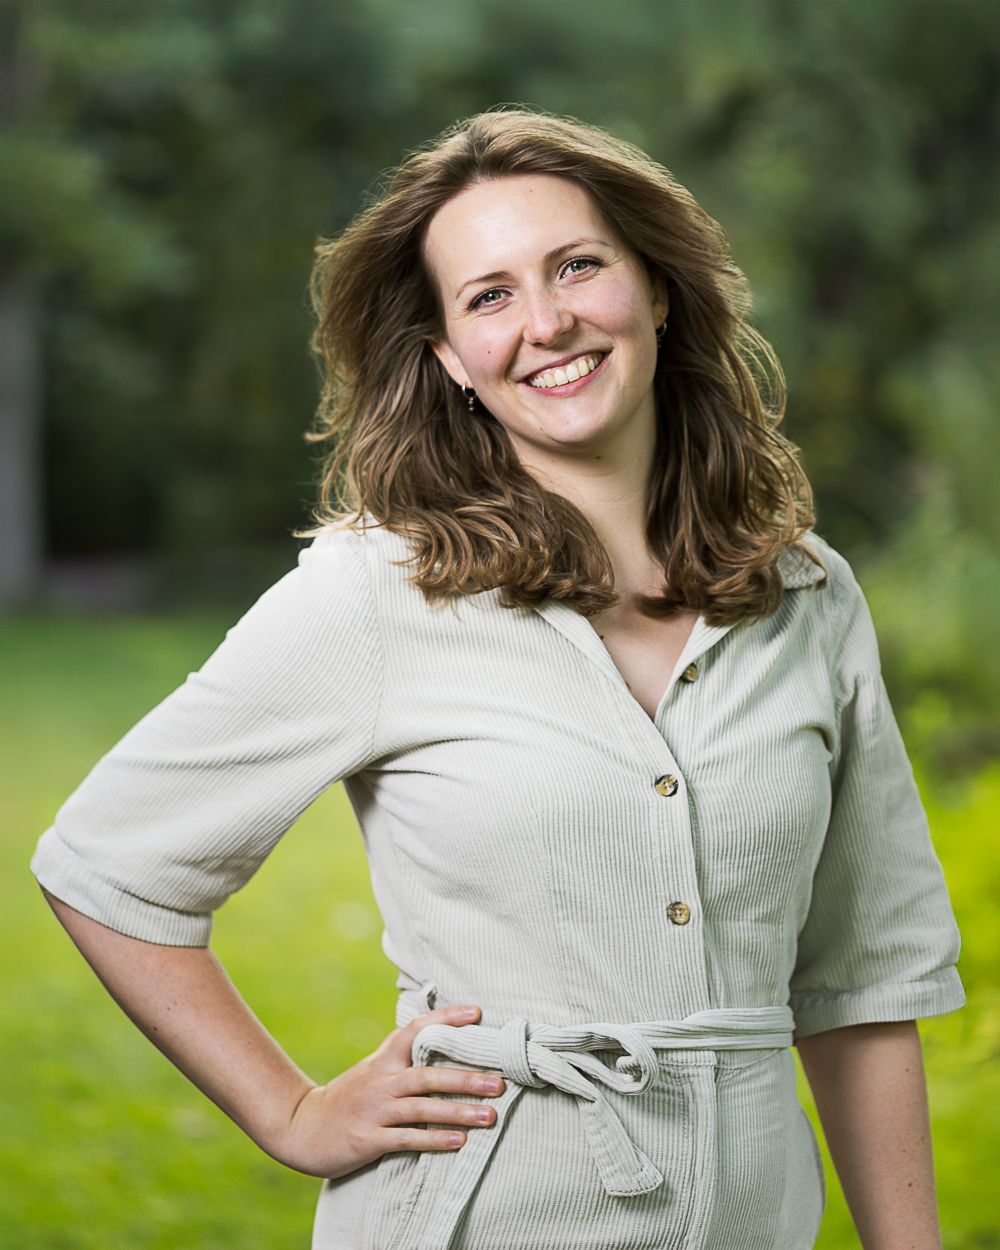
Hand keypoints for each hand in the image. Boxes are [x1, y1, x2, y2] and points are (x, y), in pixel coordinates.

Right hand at [265, 1003, 506, 1178]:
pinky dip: (434, 1139)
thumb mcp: (374, 1071)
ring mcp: (374, 1110)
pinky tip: (459, 1142)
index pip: (417, 1030)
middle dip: (466, 1078)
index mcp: (383, 1059)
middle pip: (428, 1074)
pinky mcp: (367, 1139)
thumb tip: (447, 1043)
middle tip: (500, 1083)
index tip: (477, 1012)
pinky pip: (406, 1139)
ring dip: (458, 1112)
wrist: (301, 1127)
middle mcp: (381, 1080)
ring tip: (490, 1116)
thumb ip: (404, 1059)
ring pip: (422, 1108)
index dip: (446, 1019)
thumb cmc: (350, 1098)